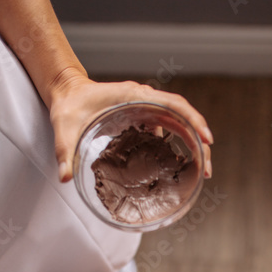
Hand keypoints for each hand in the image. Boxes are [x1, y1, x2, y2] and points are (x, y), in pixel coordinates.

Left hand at [47, 71, 213, 182]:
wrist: (66, 92)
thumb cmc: (67, 108)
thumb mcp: (64, 131)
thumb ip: (64, 154)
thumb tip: (65, 179)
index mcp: (134, 97)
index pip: (173, 105)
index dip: (192, 122)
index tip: (206, 141)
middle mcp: (144, 99)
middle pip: (183, 116)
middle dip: (200, 140)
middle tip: (207, 169)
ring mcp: (146, 106)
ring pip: (179, 121)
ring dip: (193, 142)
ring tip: (201, 169)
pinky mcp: (143, 115)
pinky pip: (168, 126)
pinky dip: (179, 143)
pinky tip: (179, 163)